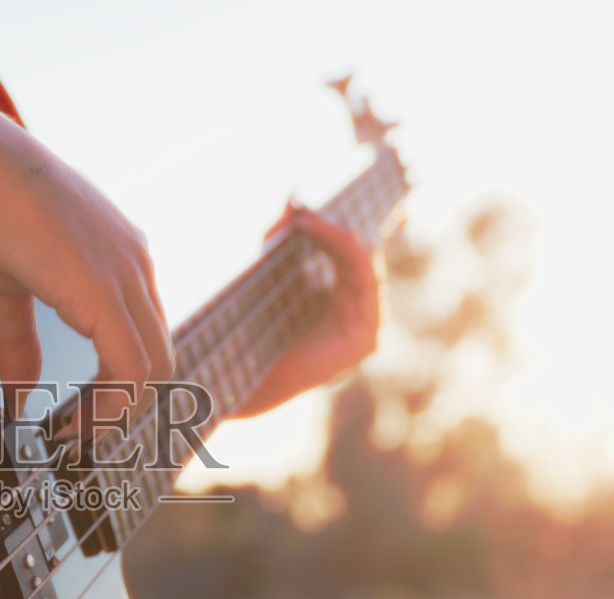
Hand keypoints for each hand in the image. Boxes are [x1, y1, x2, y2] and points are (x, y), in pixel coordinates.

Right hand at [0, 104, 174, 421]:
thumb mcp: (7, 285)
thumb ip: (19, 340)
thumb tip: (18, 394)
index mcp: (121, 254)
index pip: (143, 332)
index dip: (117, 381)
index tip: (77, 411)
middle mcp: (136, 262)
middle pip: (157, 354)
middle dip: (121, 403)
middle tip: (75, 432)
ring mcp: (127, 275)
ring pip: (152, 366)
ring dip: (114, 411)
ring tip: (72, 433)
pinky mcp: (105, 293)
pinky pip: (130, 367)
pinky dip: (109, 404)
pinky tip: (74, 419)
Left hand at [235, 202, 383, 416]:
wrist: (247, 381)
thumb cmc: (255, 332)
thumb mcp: (269, 274)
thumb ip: (279, 240)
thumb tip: (288, 201)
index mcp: (338, 299)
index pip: (344, 252)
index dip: (325, 225)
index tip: (299, 205)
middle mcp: (356, 311)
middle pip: (355, 253)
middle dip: (329, 226)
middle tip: (302, 208)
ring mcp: (366, 325)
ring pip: (364, 262)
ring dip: (336, 233)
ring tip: (308, 218)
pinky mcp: (366, 337)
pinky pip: (366, 280)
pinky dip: (346, 250)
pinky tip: (323, 234)